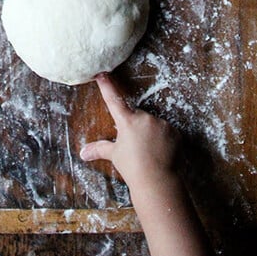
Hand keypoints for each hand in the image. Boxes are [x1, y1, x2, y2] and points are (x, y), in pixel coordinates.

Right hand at [80, 73, 180, 193]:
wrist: (157, 181)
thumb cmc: (133, 168)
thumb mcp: (115, 156)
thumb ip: (99, 149)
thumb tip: (83, 153)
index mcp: (127, 121)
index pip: (114, 100)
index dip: (107, 86)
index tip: (102, 74)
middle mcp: (144, 118)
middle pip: (137, 117)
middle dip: (136, 128)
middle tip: (136, 147)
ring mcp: (160, 123)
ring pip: (152, 124)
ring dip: (151, 133)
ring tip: (150, 152)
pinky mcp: (174, 131)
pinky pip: (166, 131)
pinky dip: (164, 139)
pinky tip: (161, 152)